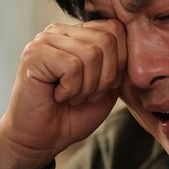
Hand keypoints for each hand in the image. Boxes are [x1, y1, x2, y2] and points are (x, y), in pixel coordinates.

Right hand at [0, 19, 126, 168]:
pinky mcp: (34, 54)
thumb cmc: (72, 115)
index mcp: (78, 34)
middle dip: (104, 77)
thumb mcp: (107, 89)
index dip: (118, 63)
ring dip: (86, 86)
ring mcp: (45, 40)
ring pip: (91, 53)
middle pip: (107, 40)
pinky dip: (71, 89)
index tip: (100, 87)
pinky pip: (72, 66)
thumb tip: (134, 48)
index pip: (116, 28)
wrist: (41, 139)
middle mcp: (61, 31)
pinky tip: (57, 95)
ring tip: (70, 96)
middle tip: (85, 95)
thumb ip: (120, 64)